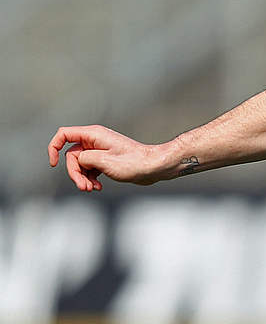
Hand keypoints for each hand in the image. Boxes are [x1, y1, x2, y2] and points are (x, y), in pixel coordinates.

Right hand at [47, 125, 172, 190]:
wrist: (155, 167)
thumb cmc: (135, 163)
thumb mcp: (104, 162)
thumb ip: (84, 159)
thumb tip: (77, 160)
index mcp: (93, 135)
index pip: (63, 134)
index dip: (54, 147)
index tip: (53, 164)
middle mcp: (95, 140)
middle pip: (72, 155)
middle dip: (75, 173)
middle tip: (84, 187)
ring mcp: (100, 151)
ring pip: (80, 164)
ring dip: (82, 178)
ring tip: (91, 189)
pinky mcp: (106, 160)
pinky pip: (90, 169)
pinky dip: (91, 178)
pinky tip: (98, 187)